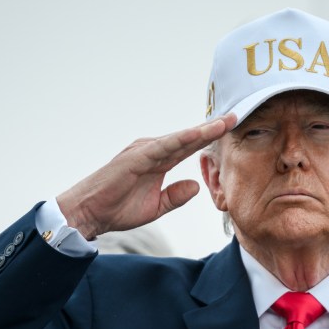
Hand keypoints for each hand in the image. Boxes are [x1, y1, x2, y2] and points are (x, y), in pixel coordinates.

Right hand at [56, 115, 236, 239]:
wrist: (90, 213)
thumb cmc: (118, 208)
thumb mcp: (156, 207)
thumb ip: (176, 196)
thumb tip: (196, 186)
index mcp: (159, 161)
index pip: (190, 147)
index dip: (210, 139)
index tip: (232, 130)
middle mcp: (153, 150)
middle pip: (188, 137)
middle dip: (213, 128)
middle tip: (237, 116)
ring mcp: (144, 151)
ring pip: (180, 138)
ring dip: (203, 130)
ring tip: (226, 121)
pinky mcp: (136, 157)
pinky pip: (164, 146)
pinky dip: (181, 139)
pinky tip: (198, 133)